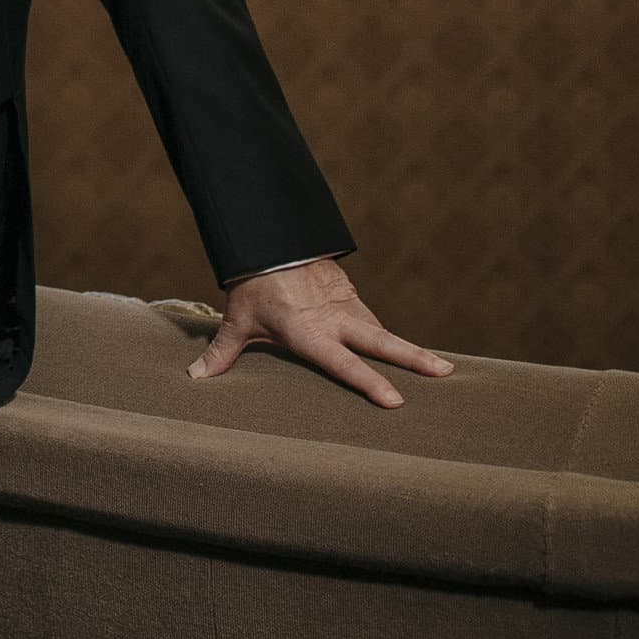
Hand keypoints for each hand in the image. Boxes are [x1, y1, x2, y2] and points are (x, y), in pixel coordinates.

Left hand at [195, 259, 449, 409]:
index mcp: (309, 332)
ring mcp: (345, 304)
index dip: (368, 382)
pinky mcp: (348, 291)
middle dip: (413, 358)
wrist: (268, 239)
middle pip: (380, 341)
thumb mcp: (237, 320)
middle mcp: (334, 319)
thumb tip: (194, 377)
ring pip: (380, 329)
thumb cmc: (252, 285)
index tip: (395, 400)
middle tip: (444, 373)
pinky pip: (370, 317)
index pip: (343, 363)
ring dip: (407, 348)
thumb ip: (221, 352)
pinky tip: (402, 349)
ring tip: (440, 369)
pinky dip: (386, 333)